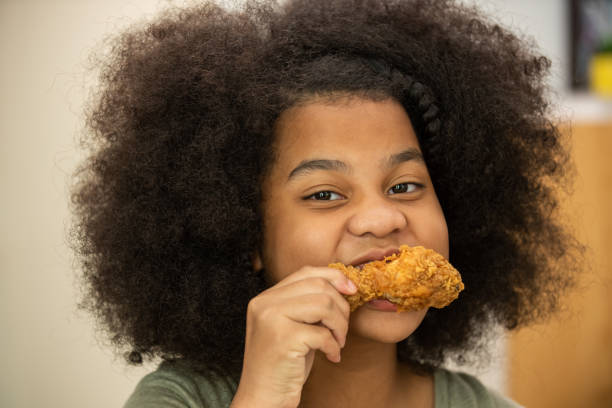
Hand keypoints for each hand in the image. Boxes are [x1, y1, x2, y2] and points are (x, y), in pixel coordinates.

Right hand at [230, 266, 356, 407]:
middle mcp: (264, 303)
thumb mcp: (294, 326)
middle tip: (342, 329)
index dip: (334, 277)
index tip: (352, 290)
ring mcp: (271, 319)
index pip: (306, 272)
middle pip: (318, 286)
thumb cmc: (285, 363)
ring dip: (340, 326)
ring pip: (323, 305)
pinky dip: (334, 346)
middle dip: (341, 307)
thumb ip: (308, 303)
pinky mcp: (282, 339)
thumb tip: (345, 283)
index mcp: (265, 297)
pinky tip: (332, 356)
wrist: (263, 398)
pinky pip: (323, 333)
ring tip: (338, 342)